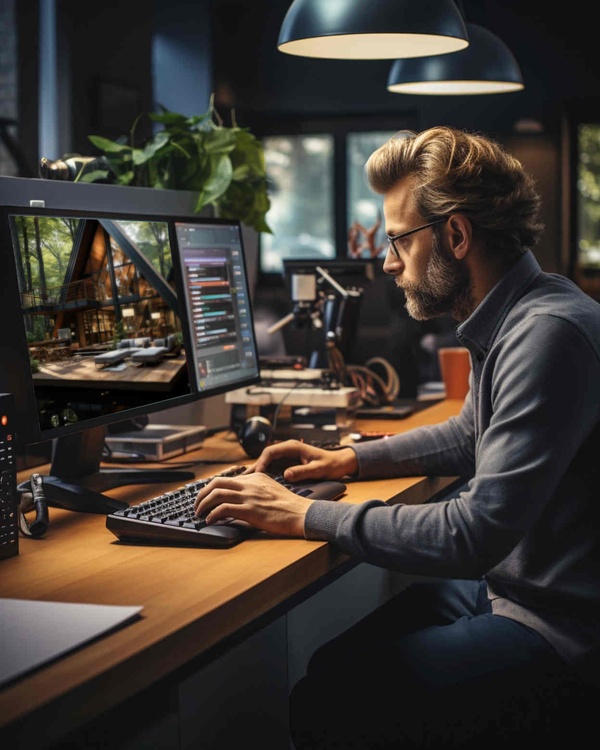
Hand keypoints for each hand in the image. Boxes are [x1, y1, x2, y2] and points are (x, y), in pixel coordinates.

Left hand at [194, 473, 310, 536]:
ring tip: (199, 513)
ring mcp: (250, 496)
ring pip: (216, 494)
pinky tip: (210, 520)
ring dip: (203, 505)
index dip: (212, 488)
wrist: (302, 514)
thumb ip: (256, 489)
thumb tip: (240, 499)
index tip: (206, 496)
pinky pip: (223, 509)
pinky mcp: (250, 510)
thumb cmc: (290, 507)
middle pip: (216, 483)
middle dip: (202, 494)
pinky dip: (213, 514)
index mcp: (256, 477)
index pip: (227, 478)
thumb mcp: (271, 490)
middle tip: (197, 504)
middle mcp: (250, 484)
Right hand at [243, 440, 357, 481]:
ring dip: (257, 473)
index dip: (261, 463)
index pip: (270, 452)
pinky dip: (264, 476)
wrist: (339, 464)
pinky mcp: (287, 464)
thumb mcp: (318, 469)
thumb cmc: (331, 465)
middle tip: (242, 480)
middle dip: (254, 468)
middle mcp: (287, 450)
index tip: (257, 474)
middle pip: (265, 457)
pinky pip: (272, 469)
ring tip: (243, 484)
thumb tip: (286, 475)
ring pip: (267, 464)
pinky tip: (256, 485)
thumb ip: (302, 471)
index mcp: (292, 447)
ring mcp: (286, 457)